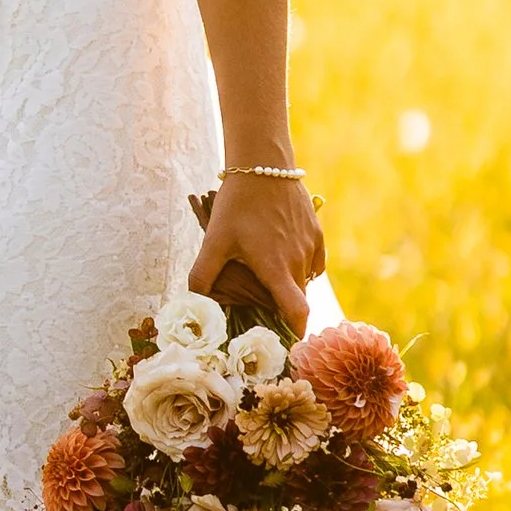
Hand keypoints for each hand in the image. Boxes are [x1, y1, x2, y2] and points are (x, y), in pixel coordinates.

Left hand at [186, 171, 324, 335]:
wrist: (263, 164)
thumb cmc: (237, 204)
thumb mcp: (214, 240)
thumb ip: (202, 276)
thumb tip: (193, 304)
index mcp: (276, 268)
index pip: (298, 312)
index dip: (296, 334)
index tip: (290, 346)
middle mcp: (298, 261)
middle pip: (298, 299)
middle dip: (284, 310)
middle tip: (264, 311)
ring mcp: (311, 246)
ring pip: (305, 280)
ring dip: (291, 286)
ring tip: (268, 278)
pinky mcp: (317, 233)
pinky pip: (313, 263)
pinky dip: (301, 268)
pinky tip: (282, 258)